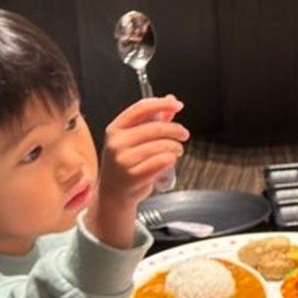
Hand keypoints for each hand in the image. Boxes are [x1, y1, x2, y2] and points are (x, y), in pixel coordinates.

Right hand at [87, 96, 189, 247]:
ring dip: (176, 147)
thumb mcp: (134, 139)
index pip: (141, 108)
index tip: (177, 105)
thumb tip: (171, 102)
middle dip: (176, 130)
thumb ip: (153, 120)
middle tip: (183, 134)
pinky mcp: (133, 176)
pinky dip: (171, 160)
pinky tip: (168, 162)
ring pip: (163, 145)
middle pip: (156, 127)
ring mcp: (124, 160)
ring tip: (176, 151)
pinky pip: (163, 161)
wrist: (113, 194)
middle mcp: (117, 143)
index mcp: (116, 129)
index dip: (161, 104)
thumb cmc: (126, 164)